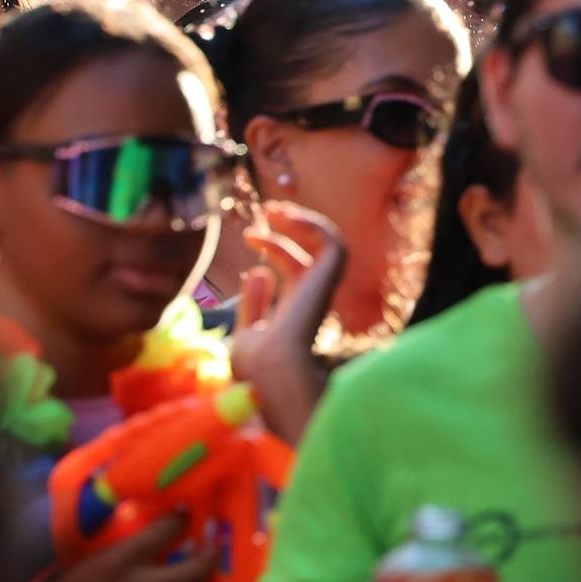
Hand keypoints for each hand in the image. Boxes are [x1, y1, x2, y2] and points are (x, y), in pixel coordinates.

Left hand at [229, 201, 345, 445]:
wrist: (269, 374)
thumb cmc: (255, 366)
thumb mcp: (247, 331)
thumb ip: (255, 304)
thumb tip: (258, 270)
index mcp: (296, 310)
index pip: (293, 268)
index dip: (273, 246)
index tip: (249, 235)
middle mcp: (313, 298)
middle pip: (309, 252)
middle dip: (291, 227)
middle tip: (269, 209)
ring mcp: (321, 290)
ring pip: (328, 244)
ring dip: (305, 220)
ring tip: (277, 207)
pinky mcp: (326, 281)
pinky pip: (332, 243)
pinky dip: (314, 225)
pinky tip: (288, 217)